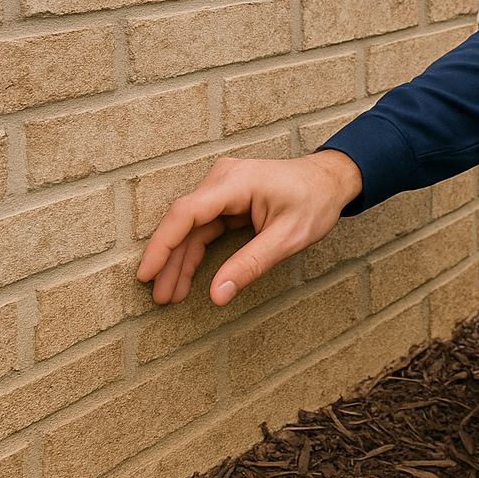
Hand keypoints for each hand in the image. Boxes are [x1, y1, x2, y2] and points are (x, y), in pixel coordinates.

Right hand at [136, 150, 362, 305]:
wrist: (331, 181)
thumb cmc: (315, 202)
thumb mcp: (288, 238)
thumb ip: (251, 264)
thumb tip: (217, 295)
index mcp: (236, 183)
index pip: (186, 213)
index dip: (162, 245)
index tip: (146, 274)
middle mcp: (223, 179)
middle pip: (184, 223)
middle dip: (170, 262)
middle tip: (160, 298)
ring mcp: (223, 187)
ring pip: (191, 228)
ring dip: (180, 261)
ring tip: (170, 295)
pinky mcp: (227, 198)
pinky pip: (203, 227)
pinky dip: (195, 252)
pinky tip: (187, 277)